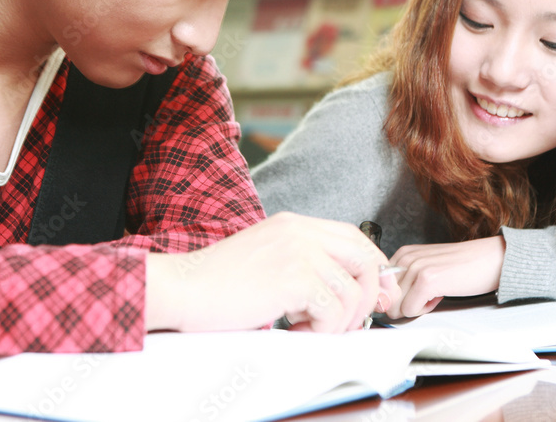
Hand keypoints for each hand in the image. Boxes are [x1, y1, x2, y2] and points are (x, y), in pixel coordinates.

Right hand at [145, 213, 401, 333]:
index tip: (373, 296)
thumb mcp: (267, 263)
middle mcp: (300, 231)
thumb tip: (351, 293)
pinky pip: (334, 309)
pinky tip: (296, 331)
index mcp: (293, 224)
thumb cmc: (216, 284)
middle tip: (350, 322)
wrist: (182, 287)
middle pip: (364, 258)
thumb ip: (306, 269)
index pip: (353, 237)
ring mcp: (299, 251)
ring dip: (339, 322)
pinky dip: (323, 329)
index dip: (371, 268)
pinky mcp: (295, 277)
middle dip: (368, 296)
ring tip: (308, 329)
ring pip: (352, 291)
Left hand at [385, 236, 505, 318]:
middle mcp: (405, 257)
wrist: (492, 259)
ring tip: (435, 293)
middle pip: (386, 299)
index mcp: (403, 253)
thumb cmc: (463, 267)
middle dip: (405, 305)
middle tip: (427, 294)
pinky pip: (410, 310)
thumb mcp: (427, 268)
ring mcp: (415, 267)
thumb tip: (385, 305)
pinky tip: (440, 295)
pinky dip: (425, 310)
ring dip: (417, 307)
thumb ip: (405, 281)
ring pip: (396, 307)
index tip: (414, 295)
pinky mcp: (427, 280)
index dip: (396, 299)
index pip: (380, 287)